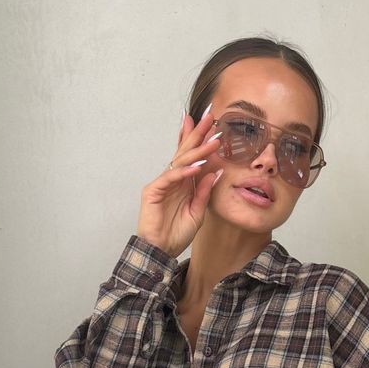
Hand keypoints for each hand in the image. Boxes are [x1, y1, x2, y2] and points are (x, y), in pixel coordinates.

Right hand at [136, 106, 225, 258]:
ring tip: (213, 140)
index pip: (193, 156)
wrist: (161, 251)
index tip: (214, 126)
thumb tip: (215, 173)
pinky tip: (197, 166)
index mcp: (183, 183)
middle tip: (210, 116)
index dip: (201, 140)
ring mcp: (162, 183)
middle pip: (186, 151)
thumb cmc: (176, 233)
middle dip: (198, 133)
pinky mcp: (153, 191)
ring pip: (181, 161)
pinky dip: (184, 172)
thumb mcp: (198, 212)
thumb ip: (204, 192)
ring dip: (197, 150)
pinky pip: (171, 177)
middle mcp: (173, 179)